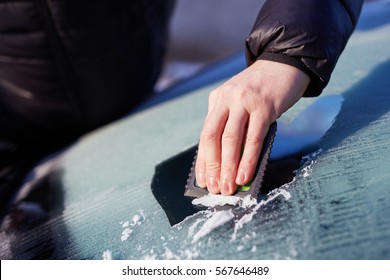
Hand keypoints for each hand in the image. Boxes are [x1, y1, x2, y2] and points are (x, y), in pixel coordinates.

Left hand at [195, 59, 309, 194]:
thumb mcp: (239, 102)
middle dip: (213, 166)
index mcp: (217, 100)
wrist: (284, 64)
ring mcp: (245, 102)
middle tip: (214, 188)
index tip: (202, 180)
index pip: (205, 134)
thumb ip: (232, 126)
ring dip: (228, 167)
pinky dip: (248, 159)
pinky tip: (245, 175)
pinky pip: (253, 138)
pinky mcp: (264, 107)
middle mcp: (226, 99)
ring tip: (228, 187)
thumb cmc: (262, 91)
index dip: (203, 160)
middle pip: (212, 137)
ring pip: (230, 139)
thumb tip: (229, 162)